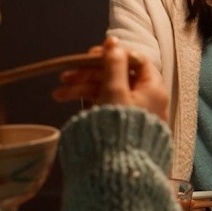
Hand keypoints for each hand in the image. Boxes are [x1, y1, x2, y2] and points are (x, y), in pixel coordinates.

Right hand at [52, 37, 168, 121]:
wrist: (120, 168)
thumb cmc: (120, 126)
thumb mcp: (114, 91)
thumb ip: (113, 65)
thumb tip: (113, 42)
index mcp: (153, 87)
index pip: (136, 60)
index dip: (113, 54)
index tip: (90, 56)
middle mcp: (147, 98)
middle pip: (118, 76)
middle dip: (89, 74)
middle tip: (65, 76)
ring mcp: (136, 112)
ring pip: (108, 91)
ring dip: (83, 88)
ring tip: (58, 95)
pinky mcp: (125, 124)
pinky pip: (108, 105)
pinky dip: (90, 102)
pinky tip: (72, 103)